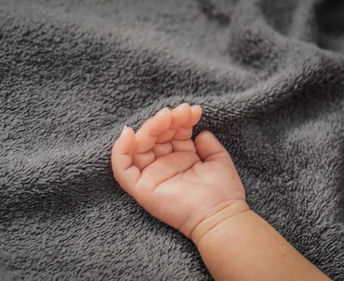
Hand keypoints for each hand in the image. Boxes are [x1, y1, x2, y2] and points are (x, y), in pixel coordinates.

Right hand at [111, 104, 245, 237]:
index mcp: (181, 159)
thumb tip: (200, 132)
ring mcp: (152, 177)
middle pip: (155, 137)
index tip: (193, 110)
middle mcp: (164, 166)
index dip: (179, 119)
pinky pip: (122, 169)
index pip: (172, 133)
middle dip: (164, 120)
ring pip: (139, 146)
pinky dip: (120, 150)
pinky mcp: (141, 189)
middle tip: (178, 112)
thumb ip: (207, 144)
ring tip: (165, 118)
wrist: (221, 215)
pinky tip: (130, 133)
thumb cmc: (223, 192)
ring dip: (149, 128)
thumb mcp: (217, 159)